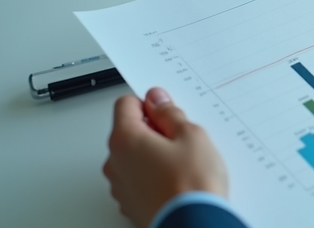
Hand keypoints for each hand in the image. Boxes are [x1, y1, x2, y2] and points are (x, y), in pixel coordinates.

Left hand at [103, 88, 227, 227]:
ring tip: (183, 164)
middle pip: (129, 132)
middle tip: (182, 140)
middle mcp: (115, 163)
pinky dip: (154, 176)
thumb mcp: (191, 135)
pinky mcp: (131, 205)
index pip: (125, 104)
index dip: (150, 103)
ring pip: (134, 158)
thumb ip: (170, 114)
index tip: (167, 111)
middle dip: (153, 131)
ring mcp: (121, 187)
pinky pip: (138, 180)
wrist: (193, 225)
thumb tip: (158, 101)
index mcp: (126, 140)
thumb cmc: (191, 184)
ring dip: (154, 155)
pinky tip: (177, 181)